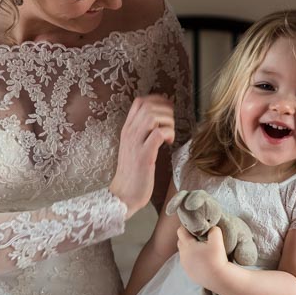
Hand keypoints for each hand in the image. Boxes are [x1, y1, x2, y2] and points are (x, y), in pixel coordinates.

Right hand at [109, 95, 175, 214]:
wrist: (124, 194)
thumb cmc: (133, 173)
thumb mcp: (133, 147)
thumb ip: (142, 133)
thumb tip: (158, 121)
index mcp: (127, 130)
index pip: (139, 102)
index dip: (157, 100)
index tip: (167, 108)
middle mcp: (129, 133)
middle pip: (148, 106)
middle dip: (165, 110)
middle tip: (171, 122)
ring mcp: (136, 143)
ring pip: (153, 116)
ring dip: (168, 121)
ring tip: (170, 133)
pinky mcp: (145, 155)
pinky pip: (160, 133)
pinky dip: (169, 133)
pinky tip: (169, 143)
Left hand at [176, 225, 228, 289]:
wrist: (219, 279)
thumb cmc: (217, 258)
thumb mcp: (217, 240)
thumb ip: (214, 230)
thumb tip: (212, 228)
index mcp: (187, 246)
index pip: (180, 231)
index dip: (186, 227)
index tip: (194, 226)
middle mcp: (183, 256)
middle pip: (180, 242)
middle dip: (186, 238)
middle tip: (197, 236)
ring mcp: (185, 266)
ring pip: (184, 254)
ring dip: (189, 250)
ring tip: (200, 249)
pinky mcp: (190, 274)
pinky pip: (188, 263)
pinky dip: (192, 260)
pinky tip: (202, 260)